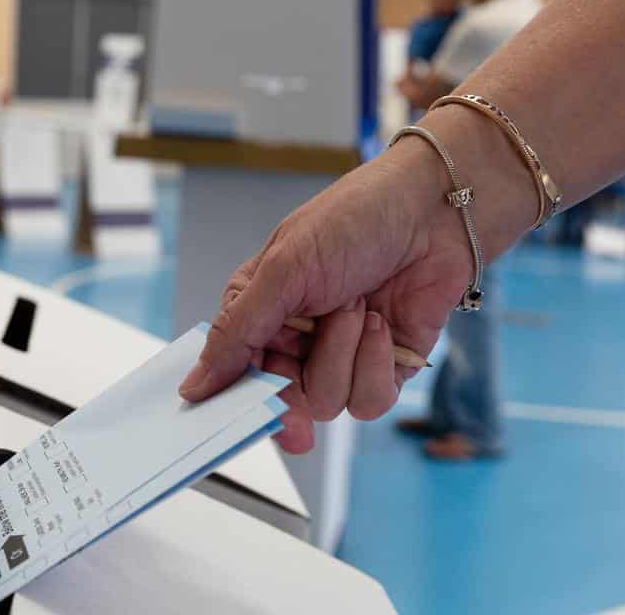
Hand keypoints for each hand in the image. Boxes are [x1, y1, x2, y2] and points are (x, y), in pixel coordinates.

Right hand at [177, 139, 475, 453]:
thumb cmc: (352, 220)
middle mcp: (300, 341)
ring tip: (356, 305)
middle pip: (283, 402)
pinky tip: (381, 323)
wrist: (432, 209)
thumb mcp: (282, 271)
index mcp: (262, 314)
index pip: (238, 377)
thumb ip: (236, 334)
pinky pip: (370, 401)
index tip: (242, 414)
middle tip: (306, 351)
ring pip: (328, 404)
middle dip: (298, 377)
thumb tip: (192, 386)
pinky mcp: (387, 368)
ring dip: (342, 354)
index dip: (240, 400)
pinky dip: (375, 364)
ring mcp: (344, 356)